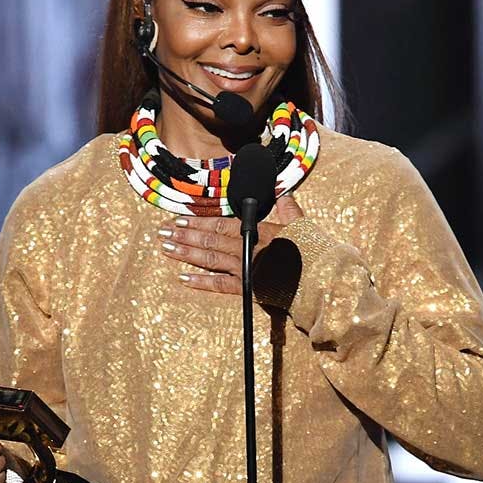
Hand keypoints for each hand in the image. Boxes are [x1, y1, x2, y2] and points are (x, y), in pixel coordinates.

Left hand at [158, 194, 303, 294]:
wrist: (320, 279)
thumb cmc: (312, 250)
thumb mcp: (301, 224)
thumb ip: (289, 208)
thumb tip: (283, 193)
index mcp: (258, 230)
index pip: (222, 223)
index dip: (199, 220)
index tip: (180, 218)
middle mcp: (246, 247)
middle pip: (210, 239)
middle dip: (184, 234)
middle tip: (162, 232)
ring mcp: (245, 268)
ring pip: (209, 258)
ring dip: (186, 253)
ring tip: (166, 249)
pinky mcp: (248, 288)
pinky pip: (220, 285)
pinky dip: (201, 281)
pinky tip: (184, 278)